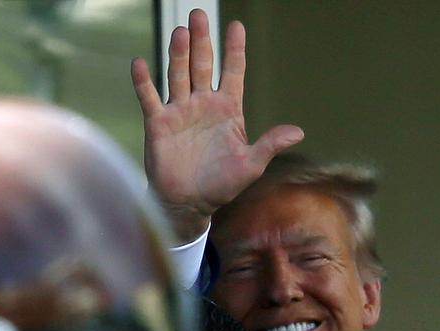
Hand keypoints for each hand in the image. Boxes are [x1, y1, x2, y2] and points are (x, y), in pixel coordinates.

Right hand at [131, 9, 303, 242]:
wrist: (189, 203)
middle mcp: (203, 104)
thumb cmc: (221, 186)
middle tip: (199, 15)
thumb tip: (298, 132)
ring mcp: (180, 111)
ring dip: (178, 54)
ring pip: (178, 74)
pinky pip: (150, 97)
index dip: (235, 50)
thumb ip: (270, 144)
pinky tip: (140, 63)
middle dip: (202, 41)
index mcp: (228, 110)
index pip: (233, 72)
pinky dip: (143, 81)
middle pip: (202, 65)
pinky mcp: (158, 123)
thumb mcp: (250, 165)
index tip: (236, 27)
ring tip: (181, 32)